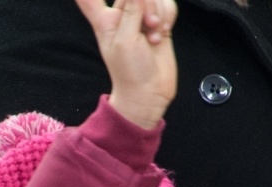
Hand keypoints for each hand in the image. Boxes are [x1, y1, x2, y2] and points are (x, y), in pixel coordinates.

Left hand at [75, 0, 177, 129]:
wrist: (148, 93)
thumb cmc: (129, 71)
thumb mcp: (125, 39)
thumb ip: (131, 8)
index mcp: (104, 19)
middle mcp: (121, 15)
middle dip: (145, 5)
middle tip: (147, 26)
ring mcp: (141, 18)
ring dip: (158, 12)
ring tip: (154, 34)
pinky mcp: (159, 22)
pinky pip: (167, 6)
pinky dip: (168, 16)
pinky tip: (162, 34)